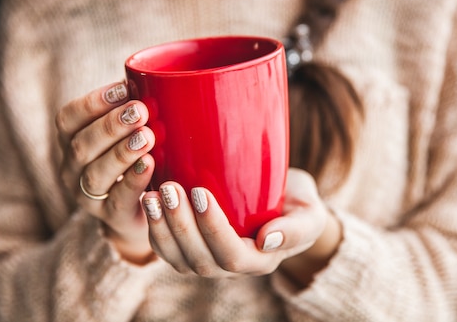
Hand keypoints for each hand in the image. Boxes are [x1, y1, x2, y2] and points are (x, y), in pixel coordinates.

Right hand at [55, 82, 156, 264]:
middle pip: (82, 146)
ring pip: (96, 174)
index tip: (123, 89)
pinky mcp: (111, 217)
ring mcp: (88, 197)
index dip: (93, 103)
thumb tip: (159, 78)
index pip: (68, 119)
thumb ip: (136, 110)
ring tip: (147, 137)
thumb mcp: (130, 133)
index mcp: (72, 141)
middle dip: (111, 126)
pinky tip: (149, 165)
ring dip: (121, 152)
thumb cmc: (138, 159)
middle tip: (140, 111)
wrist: (144, 212)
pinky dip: (134, 180)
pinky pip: (119, 199)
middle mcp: (72, 169)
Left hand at [143, 168, 339, 279]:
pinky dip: (154, 227)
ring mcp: (208, 260)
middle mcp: (229, 267)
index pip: (232, 255)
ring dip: (161, 228)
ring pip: (178, 258)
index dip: (213, 228)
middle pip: (199, 259)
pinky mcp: (191, 248)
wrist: (286, 202)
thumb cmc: (299, 207)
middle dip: (181, 225)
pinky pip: (168, 248)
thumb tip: (268, 241)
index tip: (201, 191)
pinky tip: (146, 199)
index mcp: (259, 261)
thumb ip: (295, 230)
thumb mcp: (309, 216)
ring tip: (152, 195)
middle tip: (169, 189)